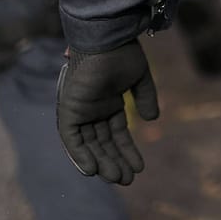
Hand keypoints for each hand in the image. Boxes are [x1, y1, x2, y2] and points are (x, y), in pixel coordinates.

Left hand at [56, 40, 158, 185]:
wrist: (107, 38)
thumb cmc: (122, 53)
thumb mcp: (139, 78)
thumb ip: (145, 98)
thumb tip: (151, 119)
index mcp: (108, 102)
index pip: (116, 134)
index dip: (127, 151)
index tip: (139, 167)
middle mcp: (93, 109)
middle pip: (102, 142)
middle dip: (115, 161)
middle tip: (128, 180)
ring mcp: (80, 109)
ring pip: (89, 144)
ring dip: (102, 162)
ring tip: (118, 179)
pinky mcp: (69, 109)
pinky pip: (71, 138)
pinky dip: (79, 154)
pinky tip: (93, 170)